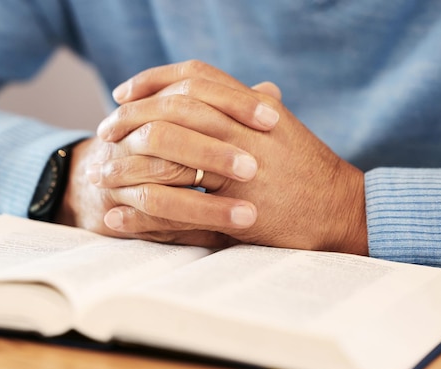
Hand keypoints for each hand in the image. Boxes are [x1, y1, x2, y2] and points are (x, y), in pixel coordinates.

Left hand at [93, 61, 367, 254]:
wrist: (342, 209)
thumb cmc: (309, 169)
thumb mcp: (285, 129)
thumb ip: (258, 108)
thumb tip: (254, 88)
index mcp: (252, 108)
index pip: (195, 78)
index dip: (153, 79)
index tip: (123, 92)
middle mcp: (243, 130)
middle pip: (172, 111)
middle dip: (130, 119)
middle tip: (104, 132)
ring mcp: (240, 168)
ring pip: (168, 156)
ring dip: (126, 167)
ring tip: (98, 176)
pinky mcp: (237, 207)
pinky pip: (177, 208)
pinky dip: (141, 213)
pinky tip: (116, 217)